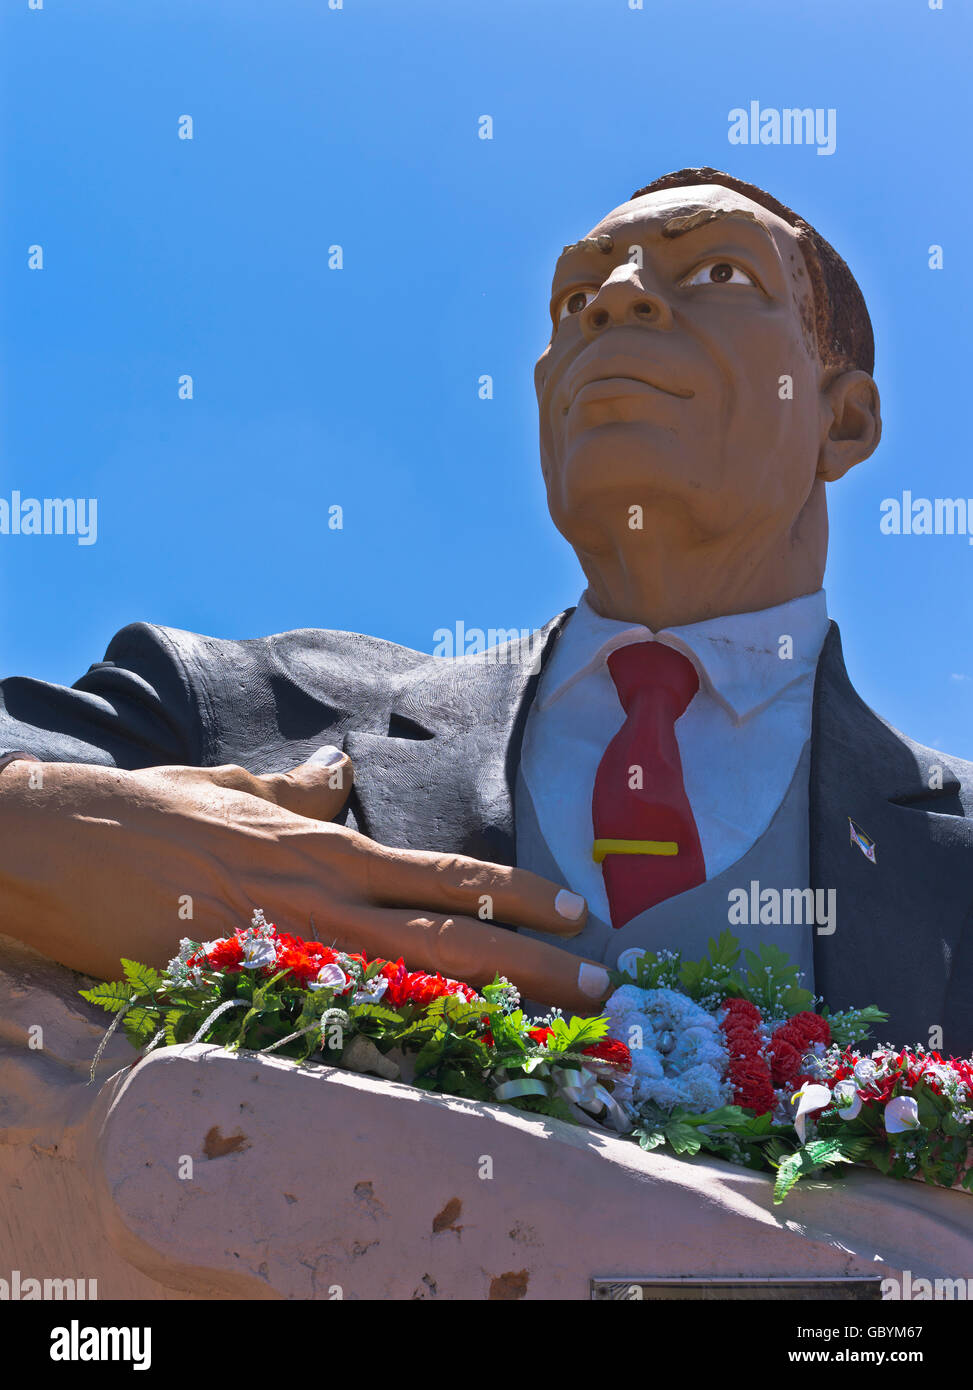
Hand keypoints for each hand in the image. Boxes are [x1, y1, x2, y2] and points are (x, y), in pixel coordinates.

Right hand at [0, 751, 609, 1013]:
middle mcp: (319, 904)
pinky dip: (397, 1048)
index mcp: (324, 850)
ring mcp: (285, 958)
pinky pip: (334, 1030)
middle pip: (449, 942)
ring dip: (488, 1010)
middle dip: (532, 964)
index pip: (443, 875)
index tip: (573, 911)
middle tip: (598, 986)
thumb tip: (339, 771)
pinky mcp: (245, 998)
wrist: (56, 849)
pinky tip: (444, 1067)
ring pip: (409, 992)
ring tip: (553, 1026)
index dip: (515, 894)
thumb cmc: (146, 813)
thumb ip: (296, 788)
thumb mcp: (231, 788)